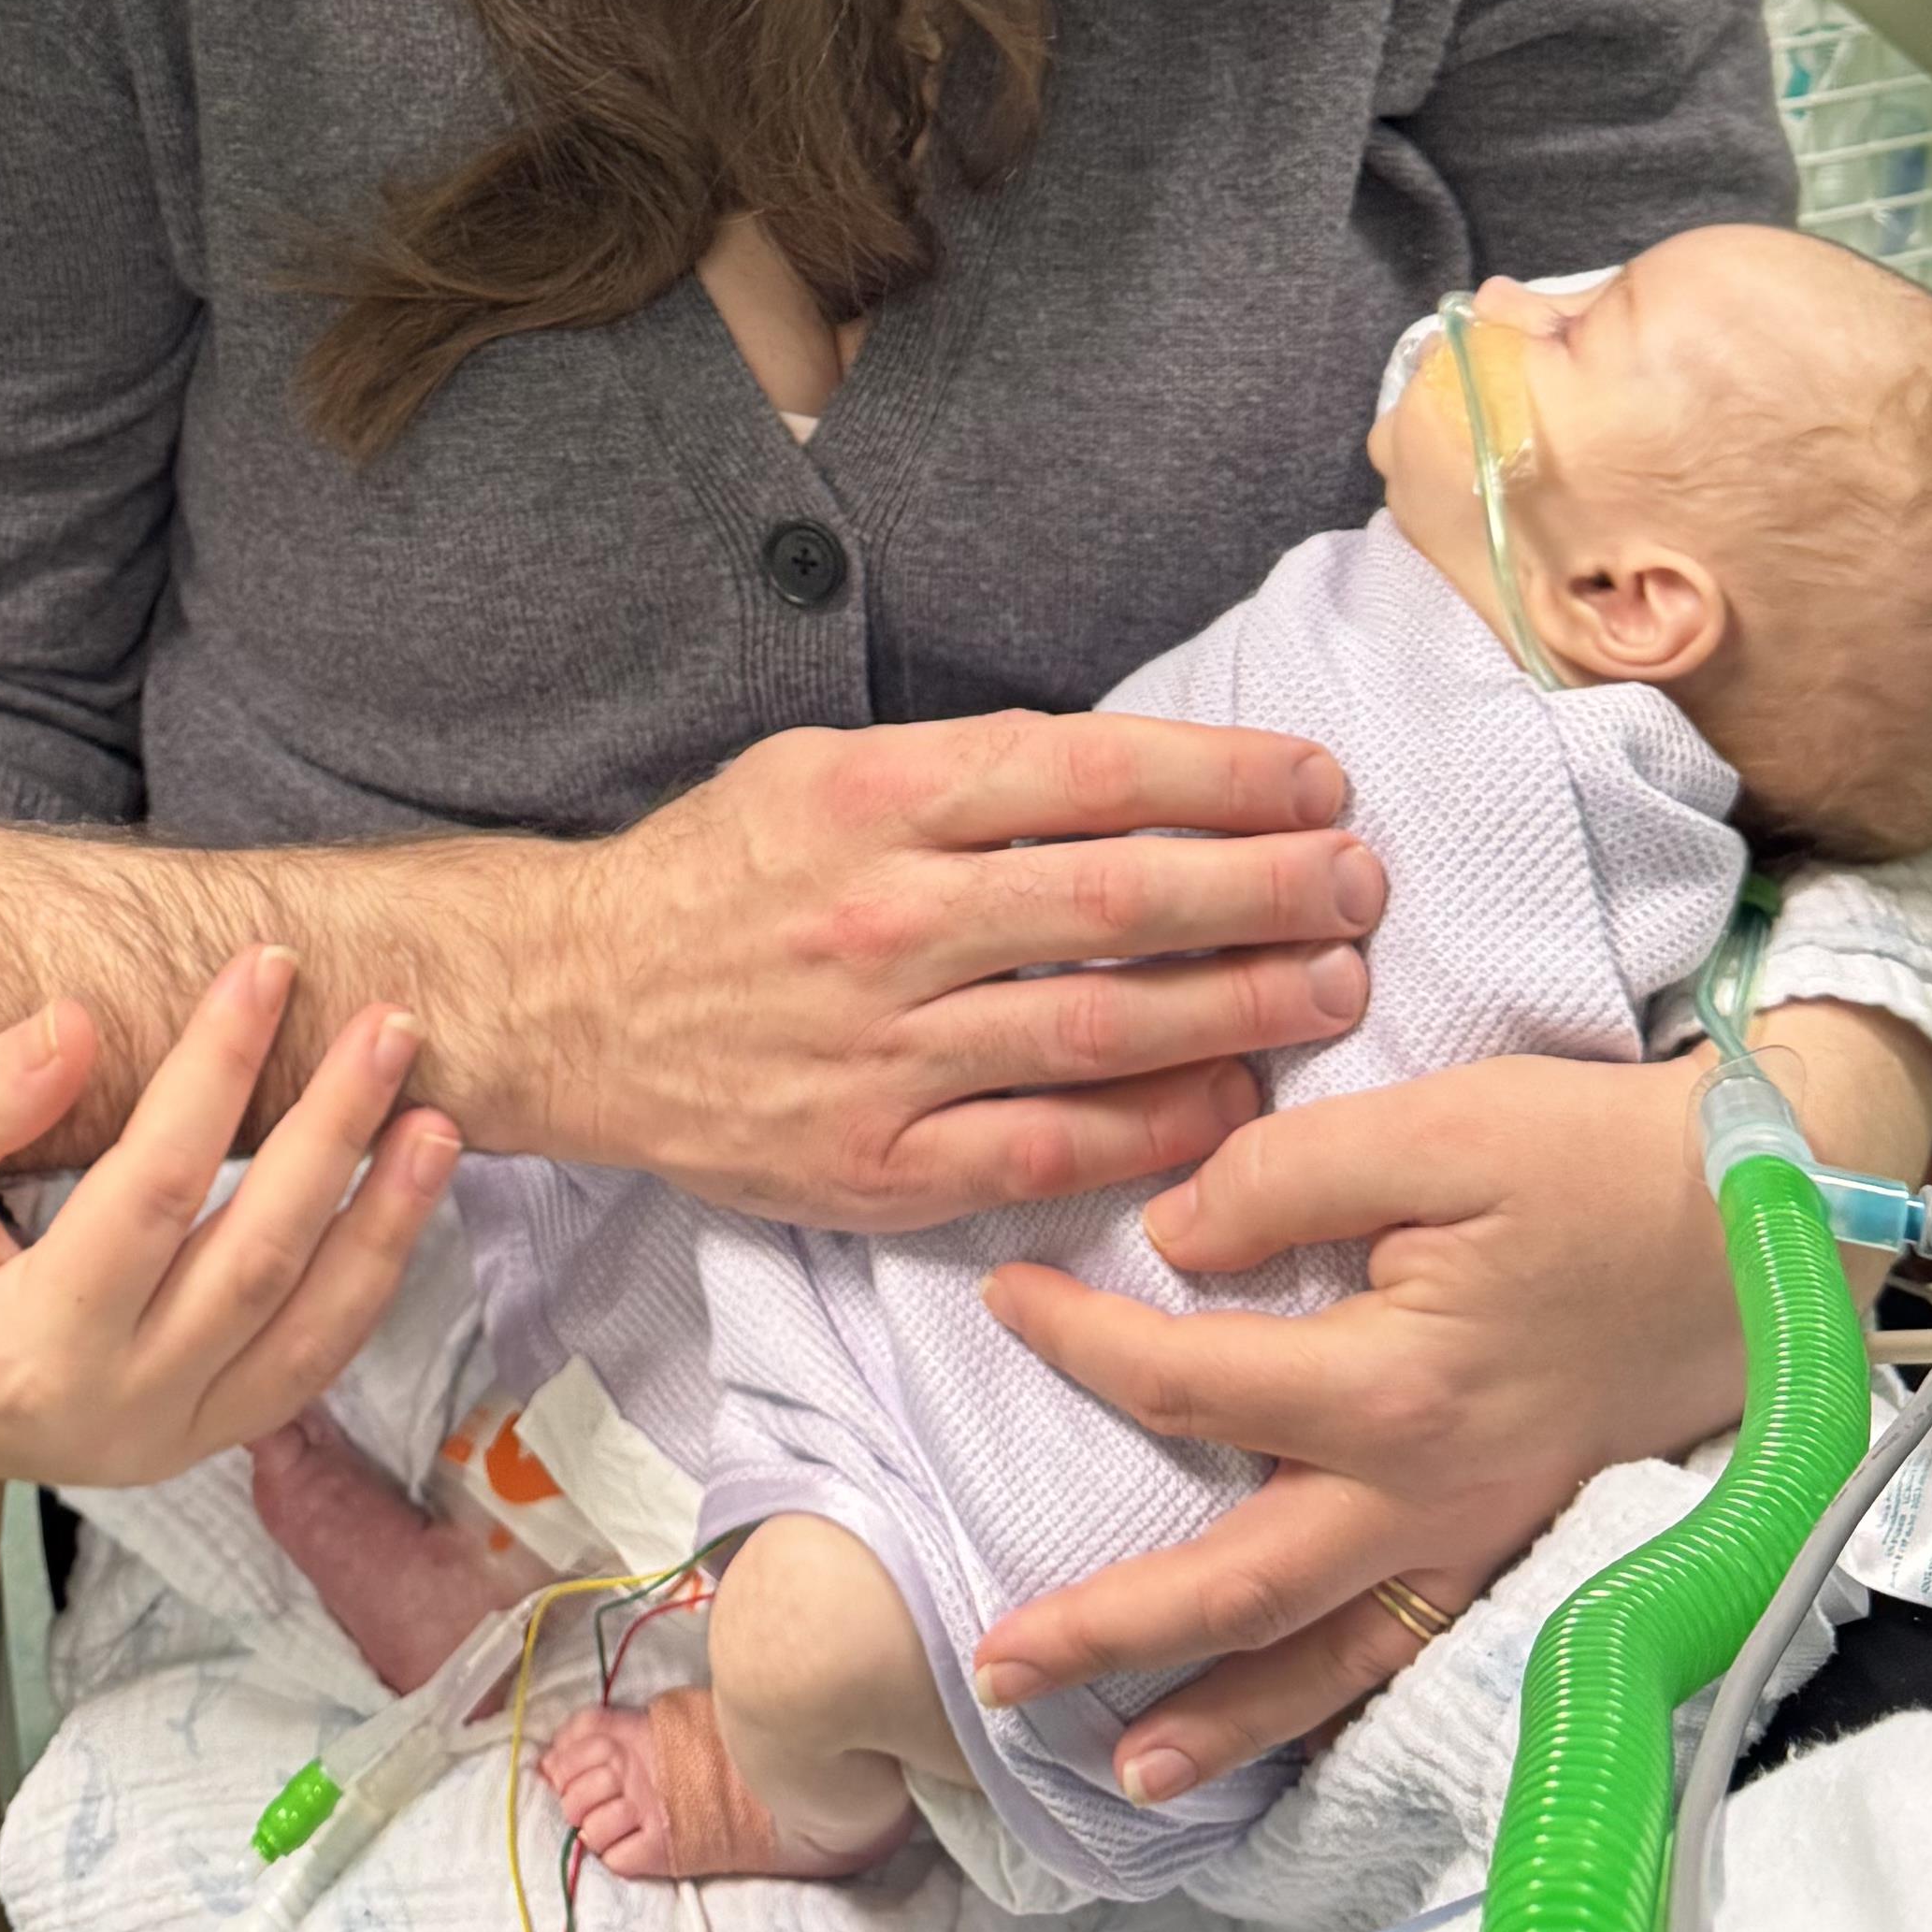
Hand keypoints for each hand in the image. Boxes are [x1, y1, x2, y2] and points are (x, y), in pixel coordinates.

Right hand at [0, 946, 459, 1483]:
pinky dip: (369, 1280)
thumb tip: (76, 1026)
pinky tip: (407, 1196)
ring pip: (309, 1332)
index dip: (212, 1076)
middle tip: (388, 1023)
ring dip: (383, 1220)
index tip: (261, 969)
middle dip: (330, 1134)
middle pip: (254, 1262)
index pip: (148, 1196)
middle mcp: (114, 1417)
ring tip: (436, 1116)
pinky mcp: (202, 1435)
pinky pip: (309, 1365)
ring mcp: (168, 1439)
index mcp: (22, 1359)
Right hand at [533, 711, 1386, 1230]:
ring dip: (1239, 1007)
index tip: (1317, 781)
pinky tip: (1235, 1102)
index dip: (1222, 776)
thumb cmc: (716, 875)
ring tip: (1334, 987)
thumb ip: (964, 771)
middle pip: (1115, 899)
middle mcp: (884, 918)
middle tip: (1359, 884)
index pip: (1087, 775)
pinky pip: (1045, 1149)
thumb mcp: (818, 768)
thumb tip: (1133, 774)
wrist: (572, 1007)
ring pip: (1099, 1029)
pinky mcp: (875, 1163)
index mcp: (874, 798)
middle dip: (1263, 888)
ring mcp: (881, 1050)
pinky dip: (1153, 1130)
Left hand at [964, 1008, 1931, 1797]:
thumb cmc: (1598, 1161)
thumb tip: (1174, 1244)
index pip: (1184, 1384)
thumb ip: (1288, 1179)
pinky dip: (1338, 1705)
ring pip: (1331, 1658)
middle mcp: (1428, 1494)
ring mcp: (1479, 1537)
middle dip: (1113, 1635)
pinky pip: (1412, 1651)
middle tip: (995, 1669)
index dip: (1077, 1342)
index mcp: (1393, 1389)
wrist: (1762, 1213)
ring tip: (1127, 1773)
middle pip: (1240, 1588)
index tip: (1003, 1297)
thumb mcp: (1437, 1125)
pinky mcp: (1518, 1542)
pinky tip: (1284, 1734)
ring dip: (1225, 1719)